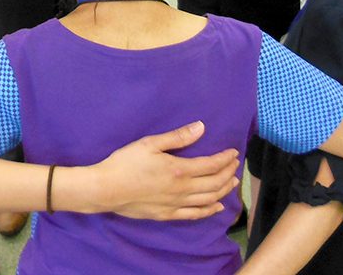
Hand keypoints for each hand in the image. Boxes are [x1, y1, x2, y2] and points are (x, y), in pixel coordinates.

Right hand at [92, 121, 239, 220]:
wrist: (106, 189)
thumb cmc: (126, 163)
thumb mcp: (150, 143)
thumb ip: (177, 137)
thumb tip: (201, 127)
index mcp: (179, 170)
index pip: (211, 165)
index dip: (225, 159)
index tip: (234, 152)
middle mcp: (182, 190)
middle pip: (214, 183)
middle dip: (228, 173)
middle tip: (235, 165)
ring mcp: (176, 205)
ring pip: (208, 200)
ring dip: (224, 191)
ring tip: (232, 182)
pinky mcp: (167, 215)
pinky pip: (194, 215)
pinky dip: (209, 211)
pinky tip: (217, 207)